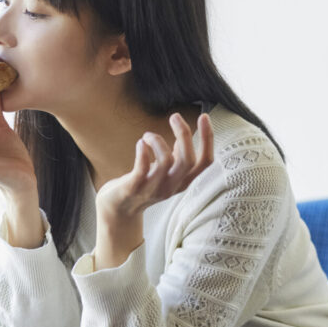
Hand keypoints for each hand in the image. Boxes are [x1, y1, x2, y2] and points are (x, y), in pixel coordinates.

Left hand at [93, 112, 212, 268]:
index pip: (206, 161)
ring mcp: (154, 188)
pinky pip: (142, 169)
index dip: (208, 138)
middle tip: (174, 116)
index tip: (203, 116)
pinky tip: (140, 143)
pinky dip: (142, 151)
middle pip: (188, 160)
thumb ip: (176, 158)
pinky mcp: (134, 188)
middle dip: (184, 133)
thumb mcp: (165, 173)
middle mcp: (172, 186)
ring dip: (157, 141)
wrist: (119, 210)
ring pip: (166, 161)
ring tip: (148, 136)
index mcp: (183, 181)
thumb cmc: (143, 185)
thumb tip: (182, 138)